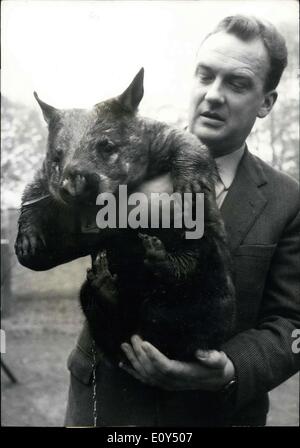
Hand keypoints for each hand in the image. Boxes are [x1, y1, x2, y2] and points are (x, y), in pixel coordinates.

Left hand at [119, 335, 234, 391]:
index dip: (154, 356)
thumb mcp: (219, 360)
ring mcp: (166, 384)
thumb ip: (212, 357)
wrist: (216, 380)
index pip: (166, 366)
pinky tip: (123, 363)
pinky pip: (144, 379)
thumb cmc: (216, 367)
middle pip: (152, 370)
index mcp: (185, 374)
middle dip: (140, 354)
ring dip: (133, 360)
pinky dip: (132, 371)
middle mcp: (173, 382)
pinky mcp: (163, 382)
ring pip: (145, 374)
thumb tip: (201, 353)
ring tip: (124, 346)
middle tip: (134, 337)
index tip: (145, 343)